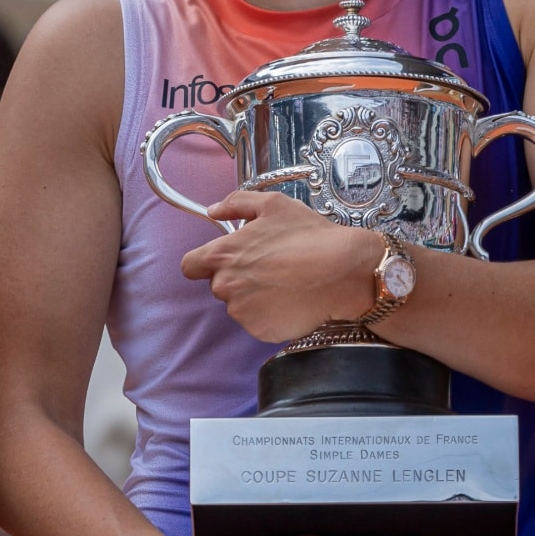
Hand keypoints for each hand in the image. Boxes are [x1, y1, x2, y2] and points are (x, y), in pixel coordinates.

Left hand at [180, 191, 382, 342]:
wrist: (345, 272)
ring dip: (254, 297)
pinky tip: (291, 300)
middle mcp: (225, 287)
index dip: (203, 262)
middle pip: (218, 285)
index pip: (190, 266)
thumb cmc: (310, 236)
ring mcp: (242, 313)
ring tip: (284, 283)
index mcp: (222, 255)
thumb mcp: (273, 205)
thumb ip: (236, 204)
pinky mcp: (261, 331)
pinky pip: (258, 323)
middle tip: (268, 267)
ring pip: (239, 305)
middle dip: (237, 277)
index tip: (220, 261)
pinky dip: (270, 315)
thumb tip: (214, 210)